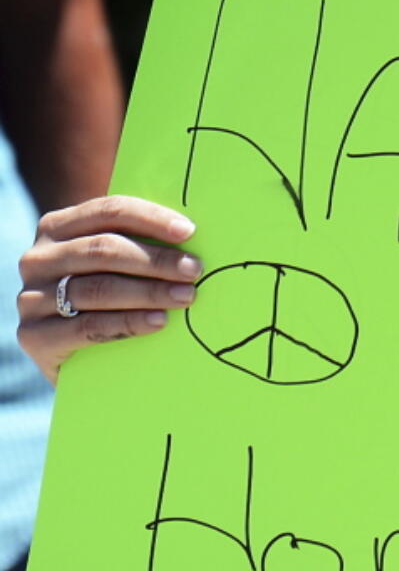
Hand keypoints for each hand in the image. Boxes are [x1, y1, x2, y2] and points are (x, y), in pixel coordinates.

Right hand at [18, 196, 200, 383]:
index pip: (108, 212)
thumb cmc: (104, 300)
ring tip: (186, 296)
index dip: (150, 218)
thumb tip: (189, 230)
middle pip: (104, 250)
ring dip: (149, 292)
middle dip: (156, 260)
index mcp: (57, 227)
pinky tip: (159, 321)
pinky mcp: (34, 335)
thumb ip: (134, 243)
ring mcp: (32, 298)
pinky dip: (128, 322)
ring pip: (98, 289)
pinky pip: (88, 327)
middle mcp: (38, 259)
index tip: (189, 231)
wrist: (74, 357)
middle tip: (194, 270)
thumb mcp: (112, 266)